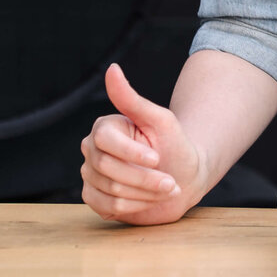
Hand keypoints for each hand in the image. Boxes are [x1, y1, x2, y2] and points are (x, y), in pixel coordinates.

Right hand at [80, 64, 204, 224]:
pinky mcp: (94, 198)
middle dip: (144, 178)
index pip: (105, 140)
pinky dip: (134, 207)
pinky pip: (105, 208)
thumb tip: (111, 68)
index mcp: (104, 127)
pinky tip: (149, 200)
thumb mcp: (160, 121)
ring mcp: (90, 175)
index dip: (131, 152)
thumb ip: (132, 99)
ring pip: (109, 190)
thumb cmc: (175, 146)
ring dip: (144, 193)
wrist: (185, 179)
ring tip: (166, 189)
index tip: (157, 158)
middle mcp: (91, 149)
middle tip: (171, 182)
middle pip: (107, 168)